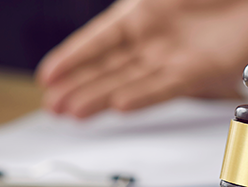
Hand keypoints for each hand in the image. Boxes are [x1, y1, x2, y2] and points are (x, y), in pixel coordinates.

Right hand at [36, 0, 247, 118]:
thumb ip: (144, 3)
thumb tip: (126, 10)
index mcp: (143, 10)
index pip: (97, 38)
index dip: (71, 57)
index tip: (47, 76)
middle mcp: (154, 36)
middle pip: (107, 65)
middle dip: (77, 85)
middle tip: (52, 106)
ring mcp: (173, 55)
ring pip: (127, 80)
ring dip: (99, 96)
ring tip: (73, 113)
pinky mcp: (199, 71)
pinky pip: (162, 86)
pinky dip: (141, 95)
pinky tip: (119, 106)